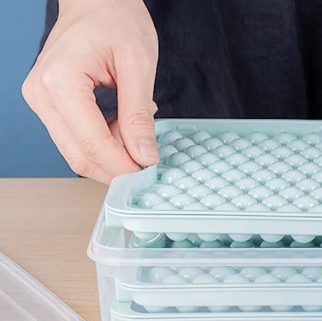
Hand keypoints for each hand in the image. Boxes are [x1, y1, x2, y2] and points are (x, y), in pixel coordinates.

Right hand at [22, 0, 158, 183]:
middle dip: (116, 168)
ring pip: (75, 151)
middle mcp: (41, 94)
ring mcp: (40, 100)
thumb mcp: (138, 65)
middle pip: (79, 154)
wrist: (96, 1)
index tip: (150, 171)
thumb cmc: (116, 20)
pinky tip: (122, 127)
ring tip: (137, 136)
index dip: (123, 164)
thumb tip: (145, 155)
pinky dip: (101, 143)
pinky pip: (73, 138)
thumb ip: (139, 114)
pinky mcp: (47, 103)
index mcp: (60, 82)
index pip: (93, 142)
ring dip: (110, 156)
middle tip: (149, 165)